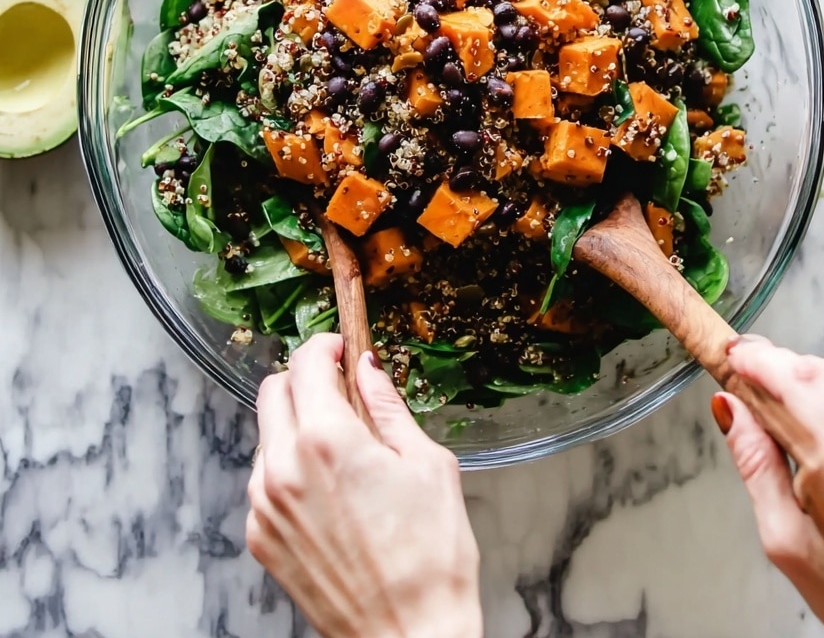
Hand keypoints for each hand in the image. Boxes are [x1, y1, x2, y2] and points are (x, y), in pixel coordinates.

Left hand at [246, 334, 482, 637]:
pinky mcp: (261, 538)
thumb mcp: (427, 463)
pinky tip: (329, 488)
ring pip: (265, 435)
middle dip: (306, 379)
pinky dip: (288, 467)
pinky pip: (264, 480)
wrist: (407, 636)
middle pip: (273, 391)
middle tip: (342, 390)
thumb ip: (388, 407)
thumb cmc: (430, 557)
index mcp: (328, 441)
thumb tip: (369, 369)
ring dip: (295, 423)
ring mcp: (266, 506)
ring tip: (342, 447)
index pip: (306, 363)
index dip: (326, 347)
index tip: (342, 350)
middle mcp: (284, 469)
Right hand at [713, 338, 823, 637]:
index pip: (797, 386)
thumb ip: (757, 466)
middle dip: (776, 364)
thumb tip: (730, 408)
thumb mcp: (785, 543)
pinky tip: (820, 412)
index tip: (729, 355)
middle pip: (821, 373)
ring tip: (778, 397)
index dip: (758, 361)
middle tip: (743, 372)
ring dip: (806, 373)